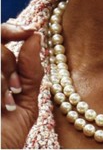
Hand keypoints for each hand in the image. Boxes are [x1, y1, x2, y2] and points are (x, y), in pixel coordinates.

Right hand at [2, 24, 43, 148]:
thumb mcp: (25, 102)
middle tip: (14, 87)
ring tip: (5, 103)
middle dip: (8, 61)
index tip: (28, 32)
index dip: (10, 29)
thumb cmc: (7, 136)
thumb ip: (30, 70)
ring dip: (2, 78)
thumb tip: (35, 35)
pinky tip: (1, 106)